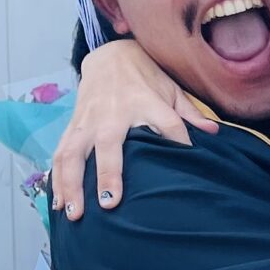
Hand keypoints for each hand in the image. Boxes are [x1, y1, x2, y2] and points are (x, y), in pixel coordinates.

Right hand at [49, 39, 216, 219]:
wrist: (109, 56)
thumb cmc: (145, 77)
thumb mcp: (170, 89)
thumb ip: (190, 113)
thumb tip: (214, 132)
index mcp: (143, 102)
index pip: (167, 122)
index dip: (177, 137)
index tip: (185, 159)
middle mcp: (112, 113)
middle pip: (108, 143)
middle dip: (107, 173)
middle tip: (110, 204)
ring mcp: (88, 120)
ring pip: (72, 152)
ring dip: (70, 184)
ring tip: (73, 214)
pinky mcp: (72, 126)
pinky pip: (59, 154)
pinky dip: (56, 178)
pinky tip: (56, 203)